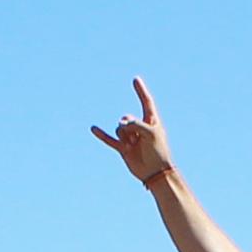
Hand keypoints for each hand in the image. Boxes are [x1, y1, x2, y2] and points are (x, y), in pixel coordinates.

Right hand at [91, 76, 177, 190]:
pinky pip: (110, 140)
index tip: (135, 79)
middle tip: (137, 138)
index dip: (140, 91)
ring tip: (133, 146)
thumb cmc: (158, 152)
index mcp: (151, 121)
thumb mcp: (150, 133)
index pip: (146, 102)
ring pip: (119, 129)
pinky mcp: (123, 148)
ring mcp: (131, 138)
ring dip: (124, 136)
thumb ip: (135, 124)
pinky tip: (93, 129)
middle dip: (129, 126)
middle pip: (127, 118)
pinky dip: (101, 135)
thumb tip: (120, 124)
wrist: (155, 172)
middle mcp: (140, 128)